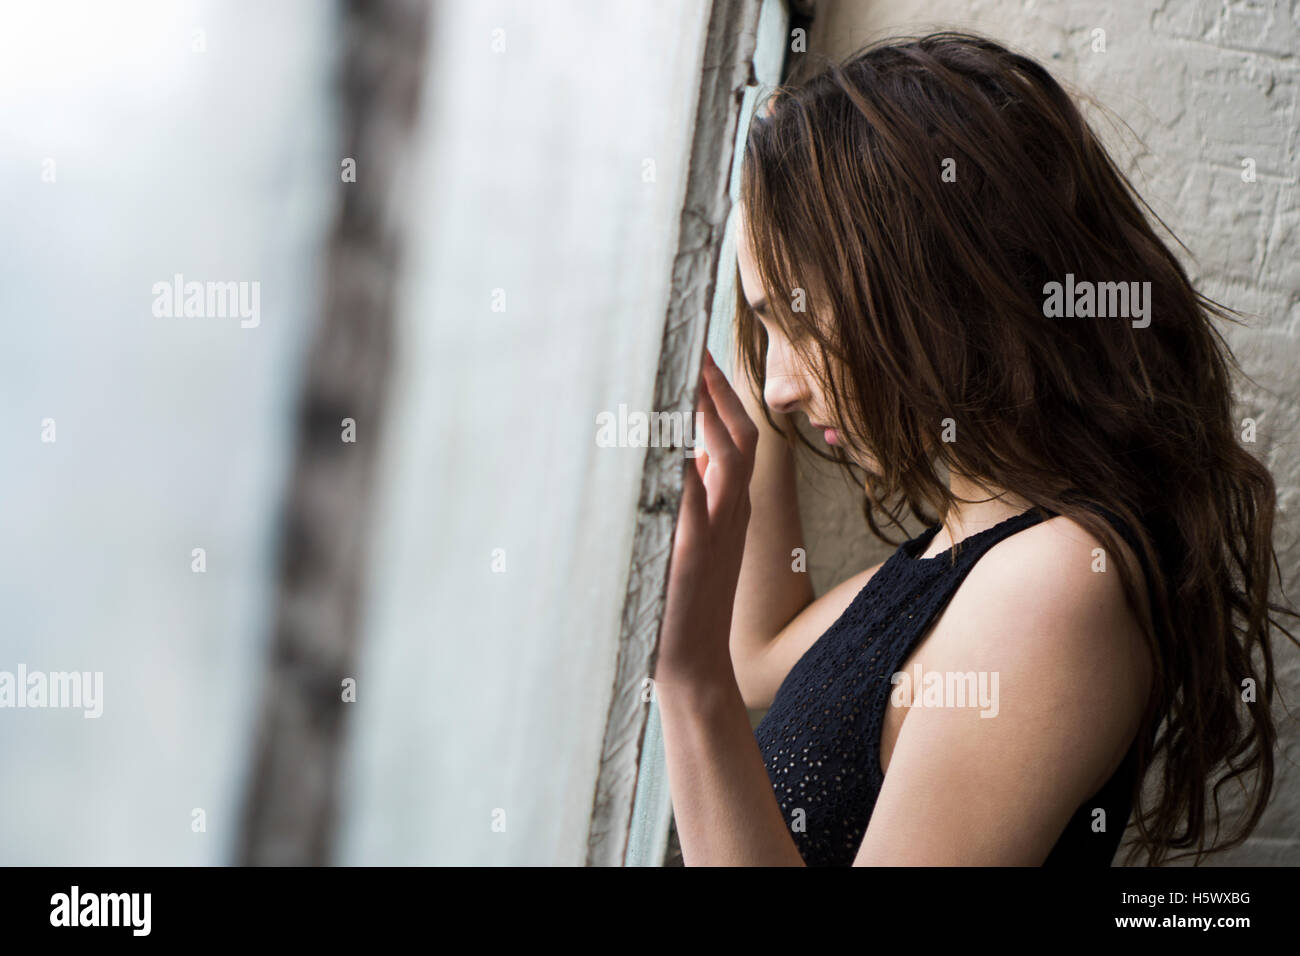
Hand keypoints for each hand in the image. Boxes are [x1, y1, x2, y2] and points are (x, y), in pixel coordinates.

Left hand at [656, 348, 758, 689]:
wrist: (696, 668)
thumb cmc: (686, 606)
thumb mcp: (697, 544)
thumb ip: (690, 500)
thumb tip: (669, 457)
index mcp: (731, 508)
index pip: (737, 436)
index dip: (722, 394)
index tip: (700, 356)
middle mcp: (730, 513)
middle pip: (738, 435)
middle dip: (717, 389)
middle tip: (690, 348)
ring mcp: (713, 532)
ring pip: (724, 458)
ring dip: (703, 413)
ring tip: (681, 375)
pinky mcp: (687, 553)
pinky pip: (690, 499)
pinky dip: (681, 465)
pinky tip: (661, 436)